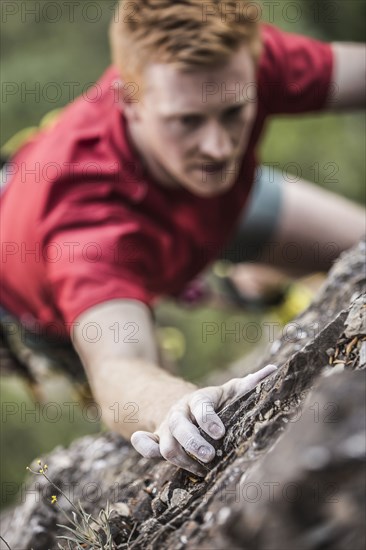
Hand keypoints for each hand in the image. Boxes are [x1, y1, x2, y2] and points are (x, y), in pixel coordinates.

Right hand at [131, 364, 276, 475]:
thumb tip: (273, 369)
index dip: (208, 419)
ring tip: (203, 469)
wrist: (185, 406)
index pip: (200, 406)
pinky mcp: (159, 441)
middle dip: (194, 443)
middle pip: (179, 428)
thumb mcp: (229, 392)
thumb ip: (248, 384)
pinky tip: (156, 454)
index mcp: (198, 400)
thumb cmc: (215, 403)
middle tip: (210, 456)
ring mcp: (167, 428)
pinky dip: (145, 449)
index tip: (220, 432)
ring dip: (183, 459)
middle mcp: (180, 413)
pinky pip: (146, 446)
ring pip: (166, 446)